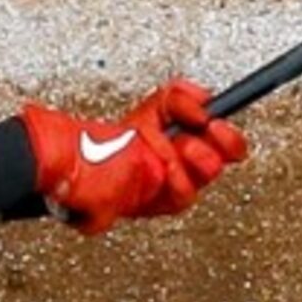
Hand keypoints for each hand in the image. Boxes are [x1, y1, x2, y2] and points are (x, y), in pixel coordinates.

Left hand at [19, 79, 249, 234]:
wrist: (73, 161)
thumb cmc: (108, 138)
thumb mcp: (152, 106)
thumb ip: (180, 97)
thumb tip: (204, 98)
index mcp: (187, 147)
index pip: (224, 146)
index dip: (228, 136)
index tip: (219, 123)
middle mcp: (181, 170)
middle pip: (218, 164)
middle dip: (214, 144)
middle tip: (202, 132)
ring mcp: (168, 188)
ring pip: (200, 181)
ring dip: (193, 159)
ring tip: (176, 148)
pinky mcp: (154, 204)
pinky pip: (178, 196)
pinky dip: (175, 179)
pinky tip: (165, 168)